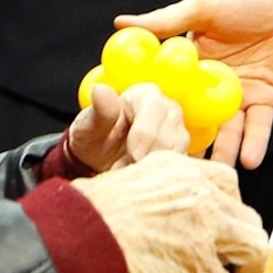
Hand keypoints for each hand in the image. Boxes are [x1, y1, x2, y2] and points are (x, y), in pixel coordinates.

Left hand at [66, 80, 192, 172]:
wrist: (98, 159)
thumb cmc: (96, 137)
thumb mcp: (89, 125)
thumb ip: (99, 110)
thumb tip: (100, 91)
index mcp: (146, 96)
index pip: (155, 109)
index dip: (145, 134)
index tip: (133, 155)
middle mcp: (168, 111)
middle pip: (173, 133)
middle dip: (149, 156)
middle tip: (126, 170)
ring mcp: (179, 134)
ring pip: (180, 152)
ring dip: (156, 170)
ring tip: (131, 175)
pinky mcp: (183, 155)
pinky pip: (183, 168)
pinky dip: (164, 179)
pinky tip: (145, 182)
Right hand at [71, 153, 270, 272]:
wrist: (83, 227)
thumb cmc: (93, 207)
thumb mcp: (132, 179)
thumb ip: (160, 190)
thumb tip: (168, 214)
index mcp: (182, 168)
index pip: (227, 181)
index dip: (231, 207)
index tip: (225, 226)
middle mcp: (199, 191)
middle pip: (247, 215)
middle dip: (245, 243)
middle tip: (235, 264)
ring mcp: (202, 223)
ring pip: (253, 245)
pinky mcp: (196, 256)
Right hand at [120, 0, 272, 169]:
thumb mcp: (202, 8)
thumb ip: (166, 21)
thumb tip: (121, 24)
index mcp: (190, 64)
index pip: (168, 93)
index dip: (155, 113)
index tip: (138, 134)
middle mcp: (210, 85)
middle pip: (195, 119)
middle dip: (185, 143)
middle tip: (170, 168)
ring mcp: (237, 96)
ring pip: (226, 130)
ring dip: (221, 152)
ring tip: (209, 175)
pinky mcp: (265, 101)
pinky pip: (258, 126)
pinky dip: (255, 143)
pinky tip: (248, 161)